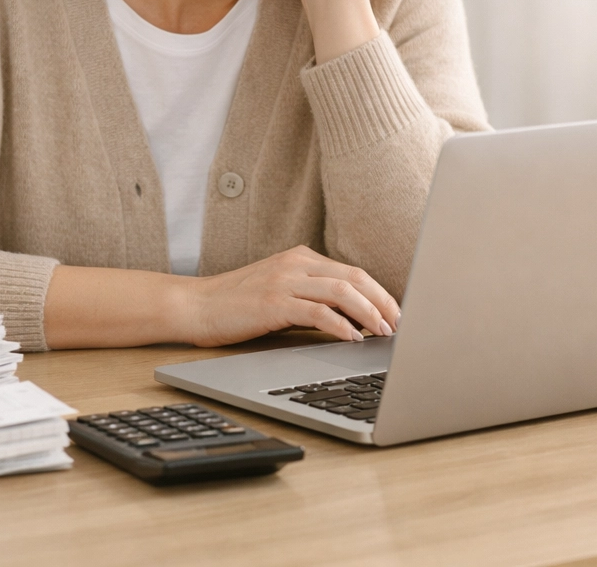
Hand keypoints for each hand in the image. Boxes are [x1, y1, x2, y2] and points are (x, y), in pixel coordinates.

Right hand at [182, 245, 400, 346]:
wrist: (196, 306)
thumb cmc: (238, 305)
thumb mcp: (281, 291)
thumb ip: (313, 296)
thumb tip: (355, 318)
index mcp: (301, 258)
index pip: (353, 272)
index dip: (380, 293)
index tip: (396, 313)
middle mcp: (296, 263)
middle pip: (355, 278)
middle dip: (383, 302)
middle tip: (400, 325)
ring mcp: (285, 280)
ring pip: (342, 291)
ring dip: (369, 314)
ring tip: (383, 333)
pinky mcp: (274, 302)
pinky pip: (318, 311)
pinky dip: (341, 325)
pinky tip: (353, 338)